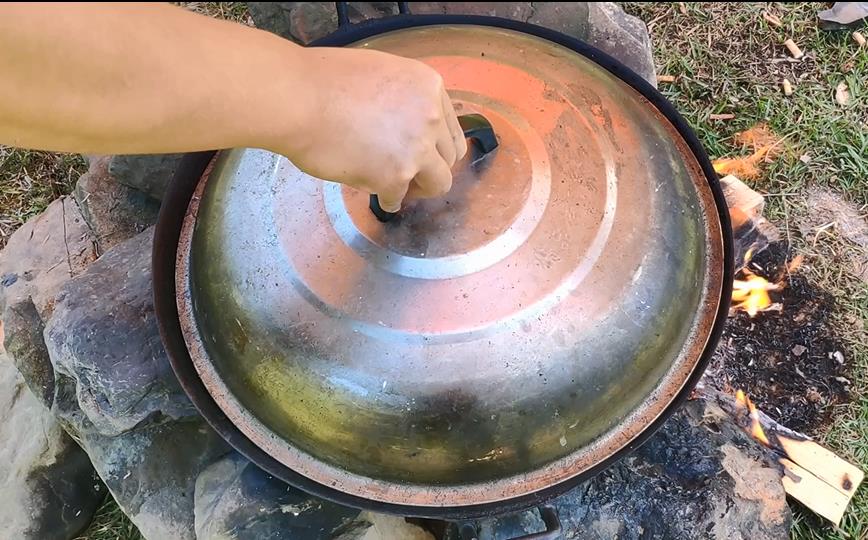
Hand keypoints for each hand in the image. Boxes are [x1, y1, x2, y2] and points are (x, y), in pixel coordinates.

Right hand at [277, 47, 466, 211]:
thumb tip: (403, 125)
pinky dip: (388, 200)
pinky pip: (399, 199)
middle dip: (431, 167)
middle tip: (410, 173)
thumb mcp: (379, 74)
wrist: (297, 99)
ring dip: (419, 188)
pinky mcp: (395, 176)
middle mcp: (431, 116)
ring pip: (438, 183)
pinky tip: (375, 195)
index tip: (422, 153)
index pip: (450, 125)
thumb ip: (402, 99)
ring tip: (398, 188)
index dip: (436, 144)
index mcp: (429, 86)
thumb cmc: (323, 81)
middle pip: (450, 156)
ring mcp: (417, 148)